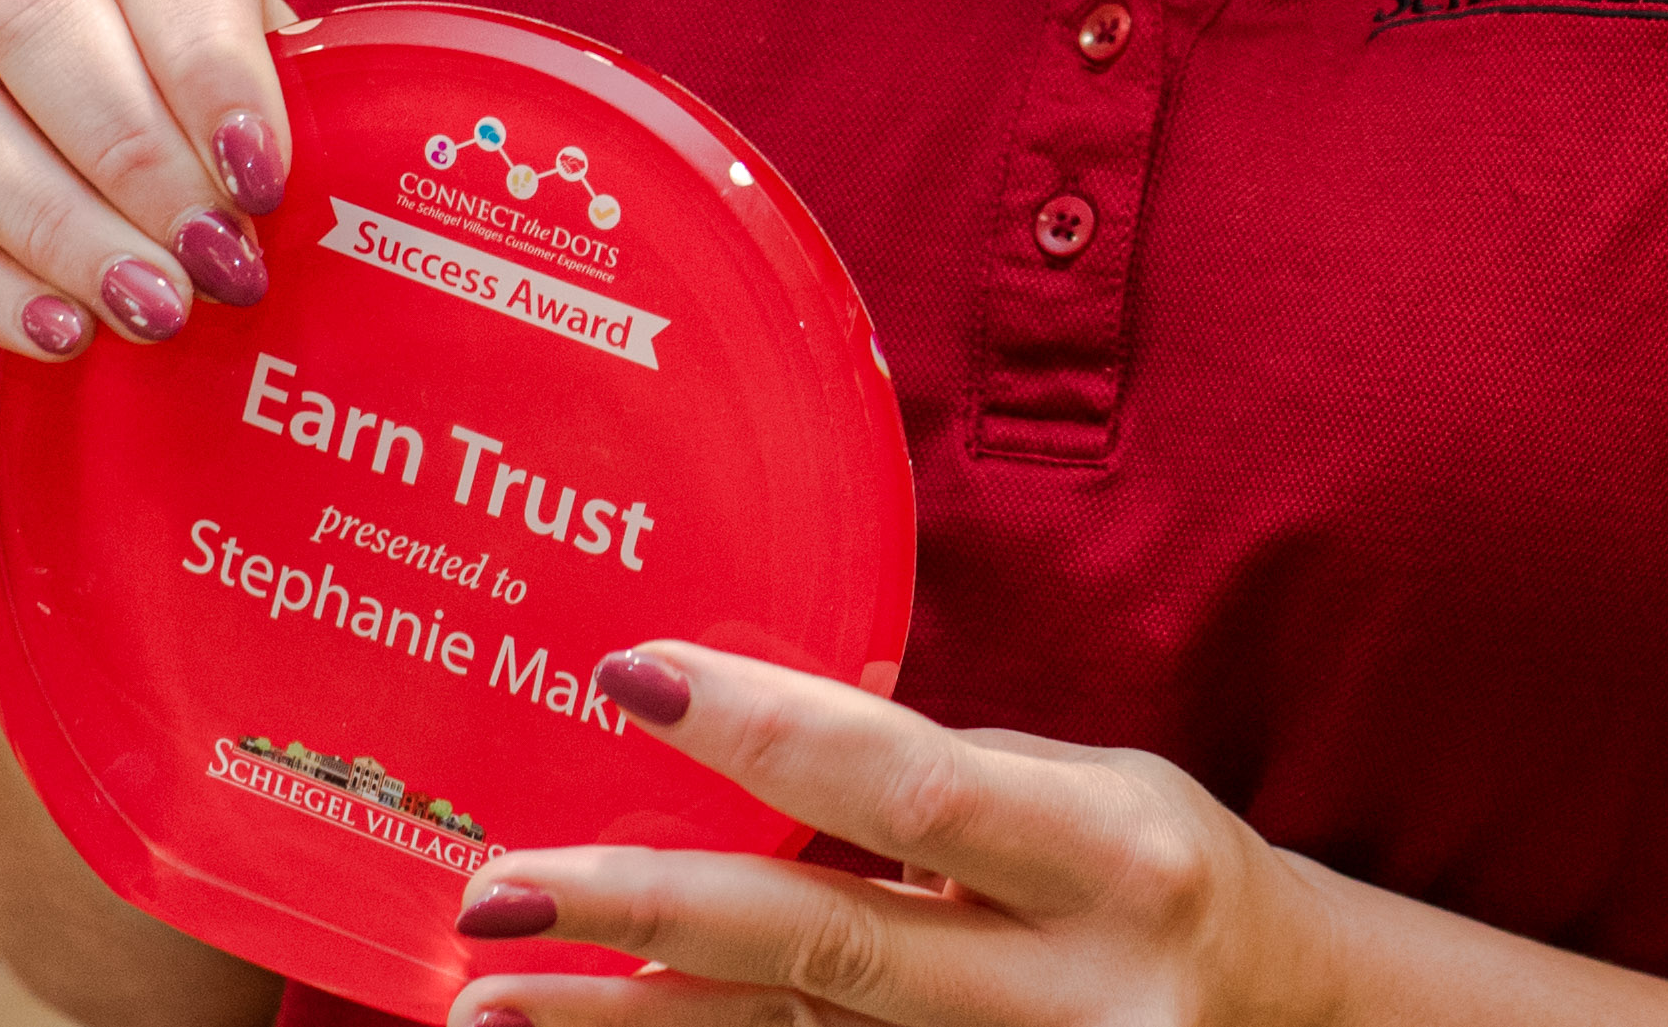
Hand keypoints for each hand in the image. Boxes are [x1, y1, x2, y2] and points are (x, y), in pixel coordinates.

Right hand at [0, 0, 296, 383]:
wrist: (143, 189)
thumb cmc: (240, 128)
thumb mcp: (288, 93)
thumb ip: (311, 117)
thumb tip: (349, 206)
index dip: (213, 64)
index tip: (263, 176)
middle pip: (38, 22)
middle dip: (137, 158)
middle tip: (216, 262)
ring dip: (63, 230)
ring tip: (157, 313)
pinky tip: (66, 337)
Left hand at [441, 646, 1351, 1026]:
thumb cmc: (1180, 884)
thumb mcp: (1109, 794)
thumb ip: (955, 777)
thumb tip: (765, 729)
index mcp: (1118, 861)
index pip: (915, 791)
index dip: (772, 732)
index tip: (637, 676)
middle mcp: (1071, 993)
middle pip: (825, 952)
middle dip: (647, 910)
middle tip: (503, 885)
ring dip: (625, 1021)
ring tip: (487, 989)